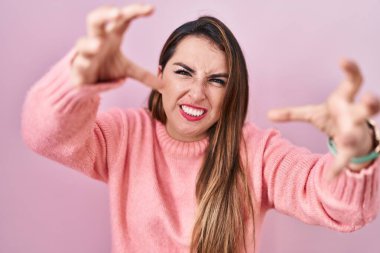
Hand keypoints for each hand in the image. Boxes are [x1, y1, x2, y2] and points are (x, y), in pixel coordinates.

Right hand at [70, 4, 163, 89]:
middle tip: (118, 14)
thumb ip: (144, 75)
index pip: (123, 19)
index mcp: (112, 35)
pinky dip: (83, 63)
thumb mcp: (127, 70)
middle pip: (97, 19)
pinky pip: (79, 63)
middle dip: (105, 14)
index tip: (151, 9)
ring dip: (90, 43)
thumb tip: (163, 84)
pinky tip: (87, 63)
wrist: (87, 82)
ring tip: (99, 45)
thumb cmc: (106, 68)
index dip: (135, 11)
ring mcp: (86, 53)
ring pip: (83, 42)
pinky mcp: (79, 67)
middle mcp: (98, 39)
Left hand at [268, 60, 379, 178]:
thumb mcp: (312, 114)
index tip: (342, 60)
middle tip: (369, 97)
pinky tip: (328, 176)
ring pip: (362, 132)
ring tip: (345, 139)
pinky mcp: (354, 149)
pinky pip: (346, 158)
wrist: (349, 137)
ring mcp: (358, 132)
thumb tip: (268, 114)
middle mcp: (356, 114)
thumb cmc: (333, 118)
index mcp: (346, 100)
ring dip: (354, 135)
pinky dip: (337, 166)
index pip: (354, 81)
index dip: (351, 69)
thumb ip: (292, 113)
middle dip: (371, 103)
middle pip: (368, 107)